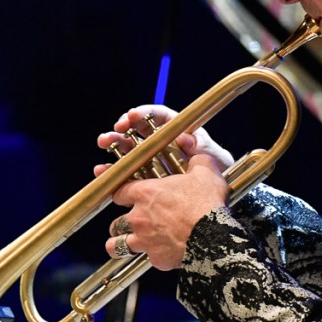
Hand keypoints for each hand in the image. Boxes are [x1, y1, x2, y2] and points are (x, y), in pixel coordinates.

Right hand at [94, 104, 233, 176]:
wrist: (215, 208)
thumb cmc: (219, 179)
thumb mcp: (216, 161)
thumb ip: (201, 148)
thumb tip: (184, 136)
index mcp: (180, 133)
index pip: (160, 117)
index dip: (145, 113)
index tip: (133, 116)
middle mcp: (163, 145)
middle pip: (140, 130)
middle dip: (125, 127)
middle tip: (115, 130)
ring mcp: (152, 162)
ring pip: (129, 149)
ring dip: (114, 144)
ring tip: (104, 143)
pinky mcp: (143, 181)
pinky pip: (125, 173)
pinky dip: (113, 171)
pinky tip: (102, 170)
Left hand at [105, 154, 228, 269]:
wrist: (214, 237)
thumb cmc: (207, 203)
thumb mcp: (205, 172)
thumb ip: (196, 161)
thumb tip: (197, 157)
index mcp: (145, 193)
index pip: (118, 192)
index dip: (122, 195)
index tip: (127, 197)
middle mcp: (139, 218)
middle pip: (115, 223)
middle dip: (121, 223)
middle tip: (133, 223)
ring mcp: (145, 240)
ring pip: (117, 246)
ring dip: (121, 244)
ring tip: (127, 245)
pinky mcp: (156, 259)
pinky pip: (147, 259)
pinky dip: (154, 257)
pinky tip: (162, 254)